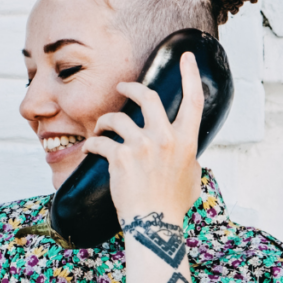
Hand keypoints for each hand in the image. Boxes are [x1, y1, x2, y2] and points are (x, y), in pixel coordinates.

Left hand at [82, 53, 203, 224]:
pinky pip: (100, 142)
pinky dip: (92, 144)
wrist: (153, 225)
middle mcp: (165, 138)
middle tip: (121, 87)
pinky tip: (90, 149)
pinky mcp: (119, 157)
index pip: (193, 100)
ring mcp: (141, 146)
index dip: (191, 75)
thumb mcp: (191, 178)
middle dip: (131, 88)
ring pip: (117, 118)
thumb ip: (188, 159)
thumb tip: (187, 154)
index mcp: (185, 141)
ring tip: (100, 128)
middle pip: (147, 97)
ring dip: (105, 121)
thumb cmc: (172, 206)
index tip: (186, 57)